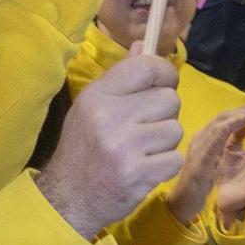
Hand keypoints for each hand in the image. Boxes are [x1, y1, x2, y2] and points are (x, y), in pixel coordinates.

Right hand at [40, 52, 182, 238]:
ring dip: (165, 141)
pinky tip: (145, 167)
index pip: (147, 67)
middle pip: (169, 99)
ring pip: (175, 129)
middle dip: (165, 113)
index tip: (164, 83)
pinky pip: (175, 158)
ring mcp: (126, 146)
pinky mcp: (139, 173)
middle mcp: (111, 117)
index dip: (165, 72)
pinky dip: (165, 165)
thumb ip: (122, 77)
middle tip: (146, 126)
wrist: (69, 197)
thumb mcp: (93, 106)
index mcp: (98, 95)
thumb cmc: (84, 147)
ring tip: (142, 149)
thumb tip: (145, 46)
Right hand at [165, 102, 244, 226]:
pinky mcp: (203, 155)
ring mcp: (199, 145)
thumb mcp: (213, 161)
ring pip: (221, 122)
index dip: (238, 112)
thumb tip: (242, 130)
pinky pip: (219, 135)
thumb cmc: (198, 184)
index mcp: (202, 140)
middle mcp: (199, 138)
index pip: (221, 120)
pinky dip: (233, 125)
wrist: (183, 201)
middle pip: (222, 117)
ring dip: (241, 114)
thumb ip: (224, 146)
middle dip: (242, 109)